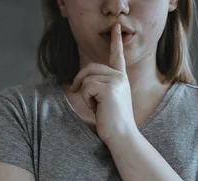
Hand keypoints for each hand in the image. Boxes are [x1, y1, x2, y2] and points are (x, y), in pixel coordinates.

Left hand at [69, 23, 135, 141]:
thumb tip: (78, 83)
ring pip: (87, 79)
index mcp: (121, 79)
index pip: (117, 57)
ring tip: (96, 107)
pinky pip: (86, 87)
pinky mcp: (109, 87)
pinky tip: (97, 109)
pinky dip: (86, 99)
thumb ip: (98, 87)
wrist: (121, 135)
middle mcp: (120, 77)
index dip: (116, 42)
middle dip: (80, 80)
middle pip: (91, 68)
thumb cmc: (112, 122)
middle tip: (76, 92)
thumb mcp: (105, 101)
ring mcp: (116, 81)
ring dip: (85, 94)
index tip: (116, 28)